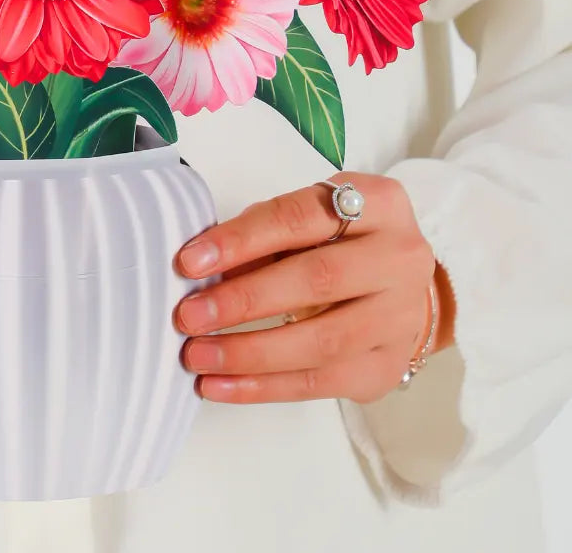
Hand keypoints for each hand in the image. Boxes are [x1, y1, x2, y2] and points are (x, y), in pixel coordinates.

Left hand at [173, 173, 452, 404]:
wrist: (399, 286)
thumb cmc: (337, 242)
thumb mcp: (305, 221)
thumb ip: (259, 237)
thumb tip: (199, 267)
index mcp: (379, 204)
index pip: (300, 217)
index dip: (241, 239)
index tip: (189, 261)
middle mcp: (401, 258)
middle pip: (317, 280)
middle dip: (243, 300)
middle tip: (189, 315)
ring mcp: (401, 317)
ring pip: (321, 342)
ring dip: (249, 352)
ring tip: (196, 356)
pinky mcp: (388, 366)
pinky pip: (321, 383)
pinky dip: (263, 387)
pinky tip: (219, 386)